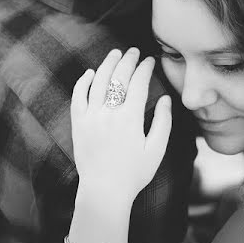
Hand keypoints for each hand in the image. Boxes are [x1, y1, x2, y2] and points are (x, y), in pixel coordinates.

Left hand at [70, 48, 172, 205]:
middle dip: (127, 60)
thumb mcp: (156, 149)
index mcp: (130, 119)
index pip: (138, 83)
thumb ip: (163, 122)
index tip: (150, 60)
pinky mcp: (78, 124)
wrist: (104, 191)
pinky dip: (84, 82)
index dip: (145, 68)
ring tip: (115, 53)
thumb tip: (165, 98)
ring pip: (98, 81)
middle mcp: (108, 114)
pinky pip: (78, 96)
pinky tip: (91, 73)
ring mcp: (90, 117)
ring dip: (107, 64)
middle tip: (134, 51)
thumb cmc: (134, 173)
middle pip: (118, 77)